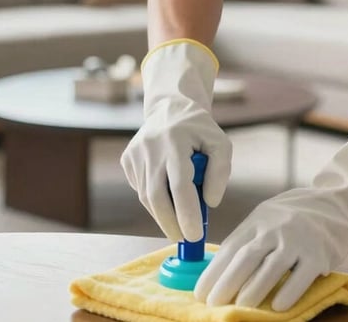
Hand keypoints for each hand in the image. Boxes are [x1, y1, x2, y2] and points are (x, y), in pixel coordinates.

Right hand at [120, 40, 231, 241]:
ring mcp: (135, 153)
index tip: (195, 236)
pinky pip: (141, 189)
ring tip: (180, 218)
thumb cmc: (199, 129)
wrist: (171, 107)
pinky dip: (154, 199)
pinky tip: (166, 190)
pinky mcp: (127, 159)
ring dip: (163, 214)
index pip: (180, 185)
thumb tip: (209, 203)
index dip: (187, 213)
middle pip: (156, 196)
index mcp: (176, 141)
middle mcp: (151, 146)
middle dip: (171, 223)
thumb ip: (220, 172)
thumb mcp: (220, 143)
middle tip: (186, 239)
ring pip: (147, 196)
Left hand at [194, 110, 347, 310]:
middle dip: (227, 283)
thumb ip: (249, 239)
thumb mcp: (268, 218)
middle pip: (247, 257)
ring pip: (271, 267)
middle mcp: (275, 228)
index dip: (214, 271)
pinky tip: (278, 307)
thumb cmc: (295, 215)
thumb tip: (219, 270)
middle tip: (214, 304)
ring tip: (241, 308)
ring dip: (254, 291)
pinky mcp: (319, 253)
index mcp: (258, 220)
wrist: (337, 202)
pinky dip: (289, 292)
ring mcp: (298, 239)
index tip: (200, 293)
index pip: (231, 247)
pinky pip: (302, 276)